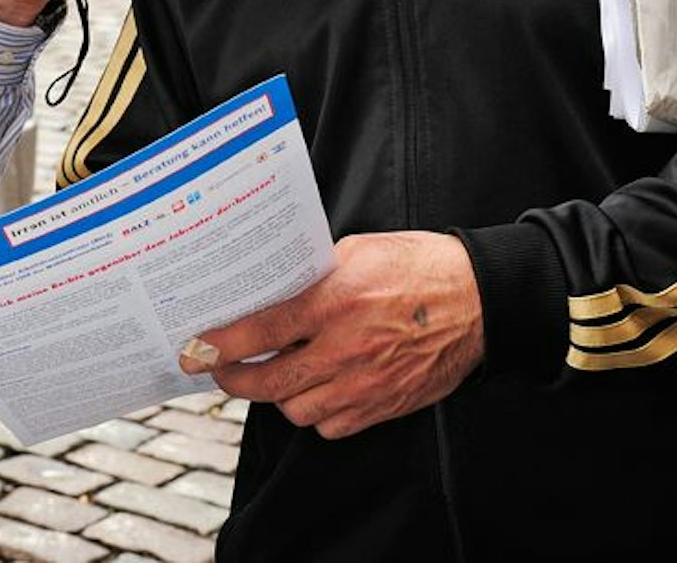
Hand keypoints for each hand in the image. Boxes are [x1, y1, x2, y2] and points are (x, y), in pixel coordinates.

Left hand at [179, 232, 485, 438]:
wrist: (481, 300)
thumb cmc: (419, 266)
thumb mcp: (358, 250)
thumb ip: (313, 275)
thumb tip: (270, 292)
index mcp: (337, 301)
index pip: (262, 332)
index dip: (221, 344)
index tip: (195, 350)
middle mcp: (347, 348)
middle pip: (270, 383)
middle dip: (234, 380)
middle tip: (220, 369)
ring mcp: (366, 383)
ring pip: (297, 410)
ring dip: (276, 395)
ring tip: (270, 375)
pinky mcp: (384, 406)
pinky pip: (332, 425)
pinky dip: (315, 411)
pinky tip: (314, 389)